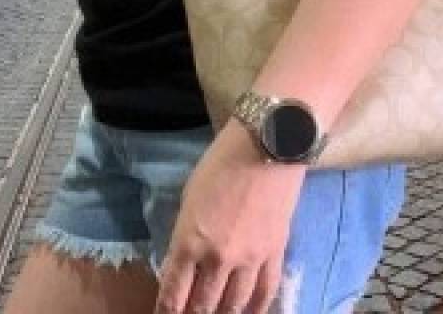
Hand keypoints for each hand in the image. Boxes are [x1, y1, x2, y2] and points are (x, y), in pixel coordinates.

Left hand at [154, 117, 306, 313]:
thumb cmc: (221, 161)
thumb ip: (187, 233)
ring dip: (223, 313)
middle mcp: (218, 259)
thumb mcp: (190, 196)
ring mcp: (250, 259)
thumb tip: (185, 260)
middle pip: (203, 304)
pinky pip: (266, 292)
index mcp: (189, 241)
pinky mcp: (276, 253)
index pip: (173, 293)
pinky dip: (257, 308)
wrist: (268, 145)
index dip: (167, 312)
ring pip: (234, 304)